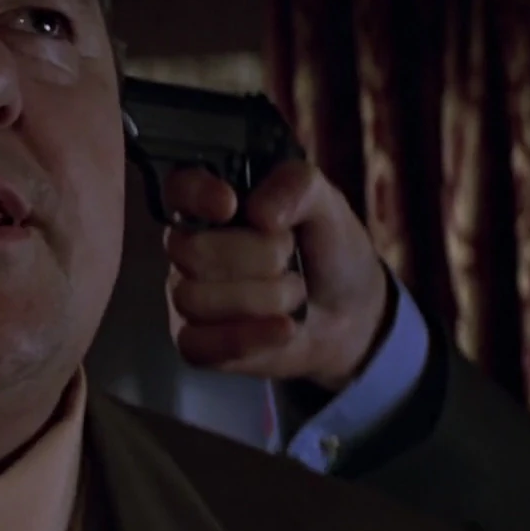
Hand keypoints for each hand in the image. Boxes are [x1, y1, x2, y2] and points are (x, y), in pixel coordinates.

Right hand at [161, 160, 390, 391]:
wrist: (350, 311)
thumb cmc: (327, 249)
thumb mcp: (326, 204)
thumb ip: (297, 186)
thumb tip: (259, 214)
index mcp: (214, 203)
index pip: (179, 188)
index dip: (196, 195)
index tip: (229, 205)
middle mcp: (190, 246)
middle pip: (191, 250)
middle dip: (258, 257)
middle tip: (290, 259)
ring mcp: (188, 296)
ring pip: (196, 299)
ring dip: (264, 298)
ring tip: (294, 293)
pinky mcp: (196, 342)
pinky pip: (198, 344)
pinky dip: (249, 337)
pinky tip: (285, 328)